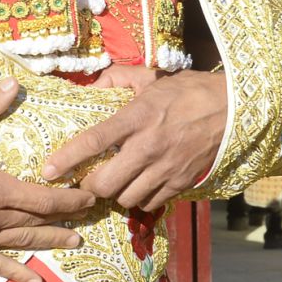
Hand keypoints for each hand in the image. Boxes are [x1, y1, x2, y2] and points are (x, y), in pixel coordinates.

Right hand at [0, 79, 97, 281]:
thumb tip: (13, 83)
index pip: (42, 198)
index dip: (69, 199)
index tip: (89, 195)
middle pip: (37, 221)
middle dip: (66, 218)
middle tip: (91, 216)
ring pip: (21, 243)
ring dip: (50, 242)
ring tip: (75, 243)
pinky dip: (16, 274)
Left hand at [41, 69, 228, 209]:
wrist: (233, 108)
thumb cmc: (188, 90)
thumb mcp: (150, 78)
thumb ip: (116, 80)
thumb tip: (89, 87)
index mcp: (138, 116)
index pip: (94, 140)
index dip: (67, 158)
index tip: (48, 170)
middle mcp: (149, 146)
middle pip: (106, 183)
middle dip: (89, 187)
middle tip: (84, 180)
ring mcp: (166, 168)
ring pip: (126, 199)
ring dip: (114, 195)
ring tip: (112, 184)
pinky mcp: (181, 182)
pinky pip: (150, 203)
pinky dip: (138, 200)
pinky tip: (137, 187)